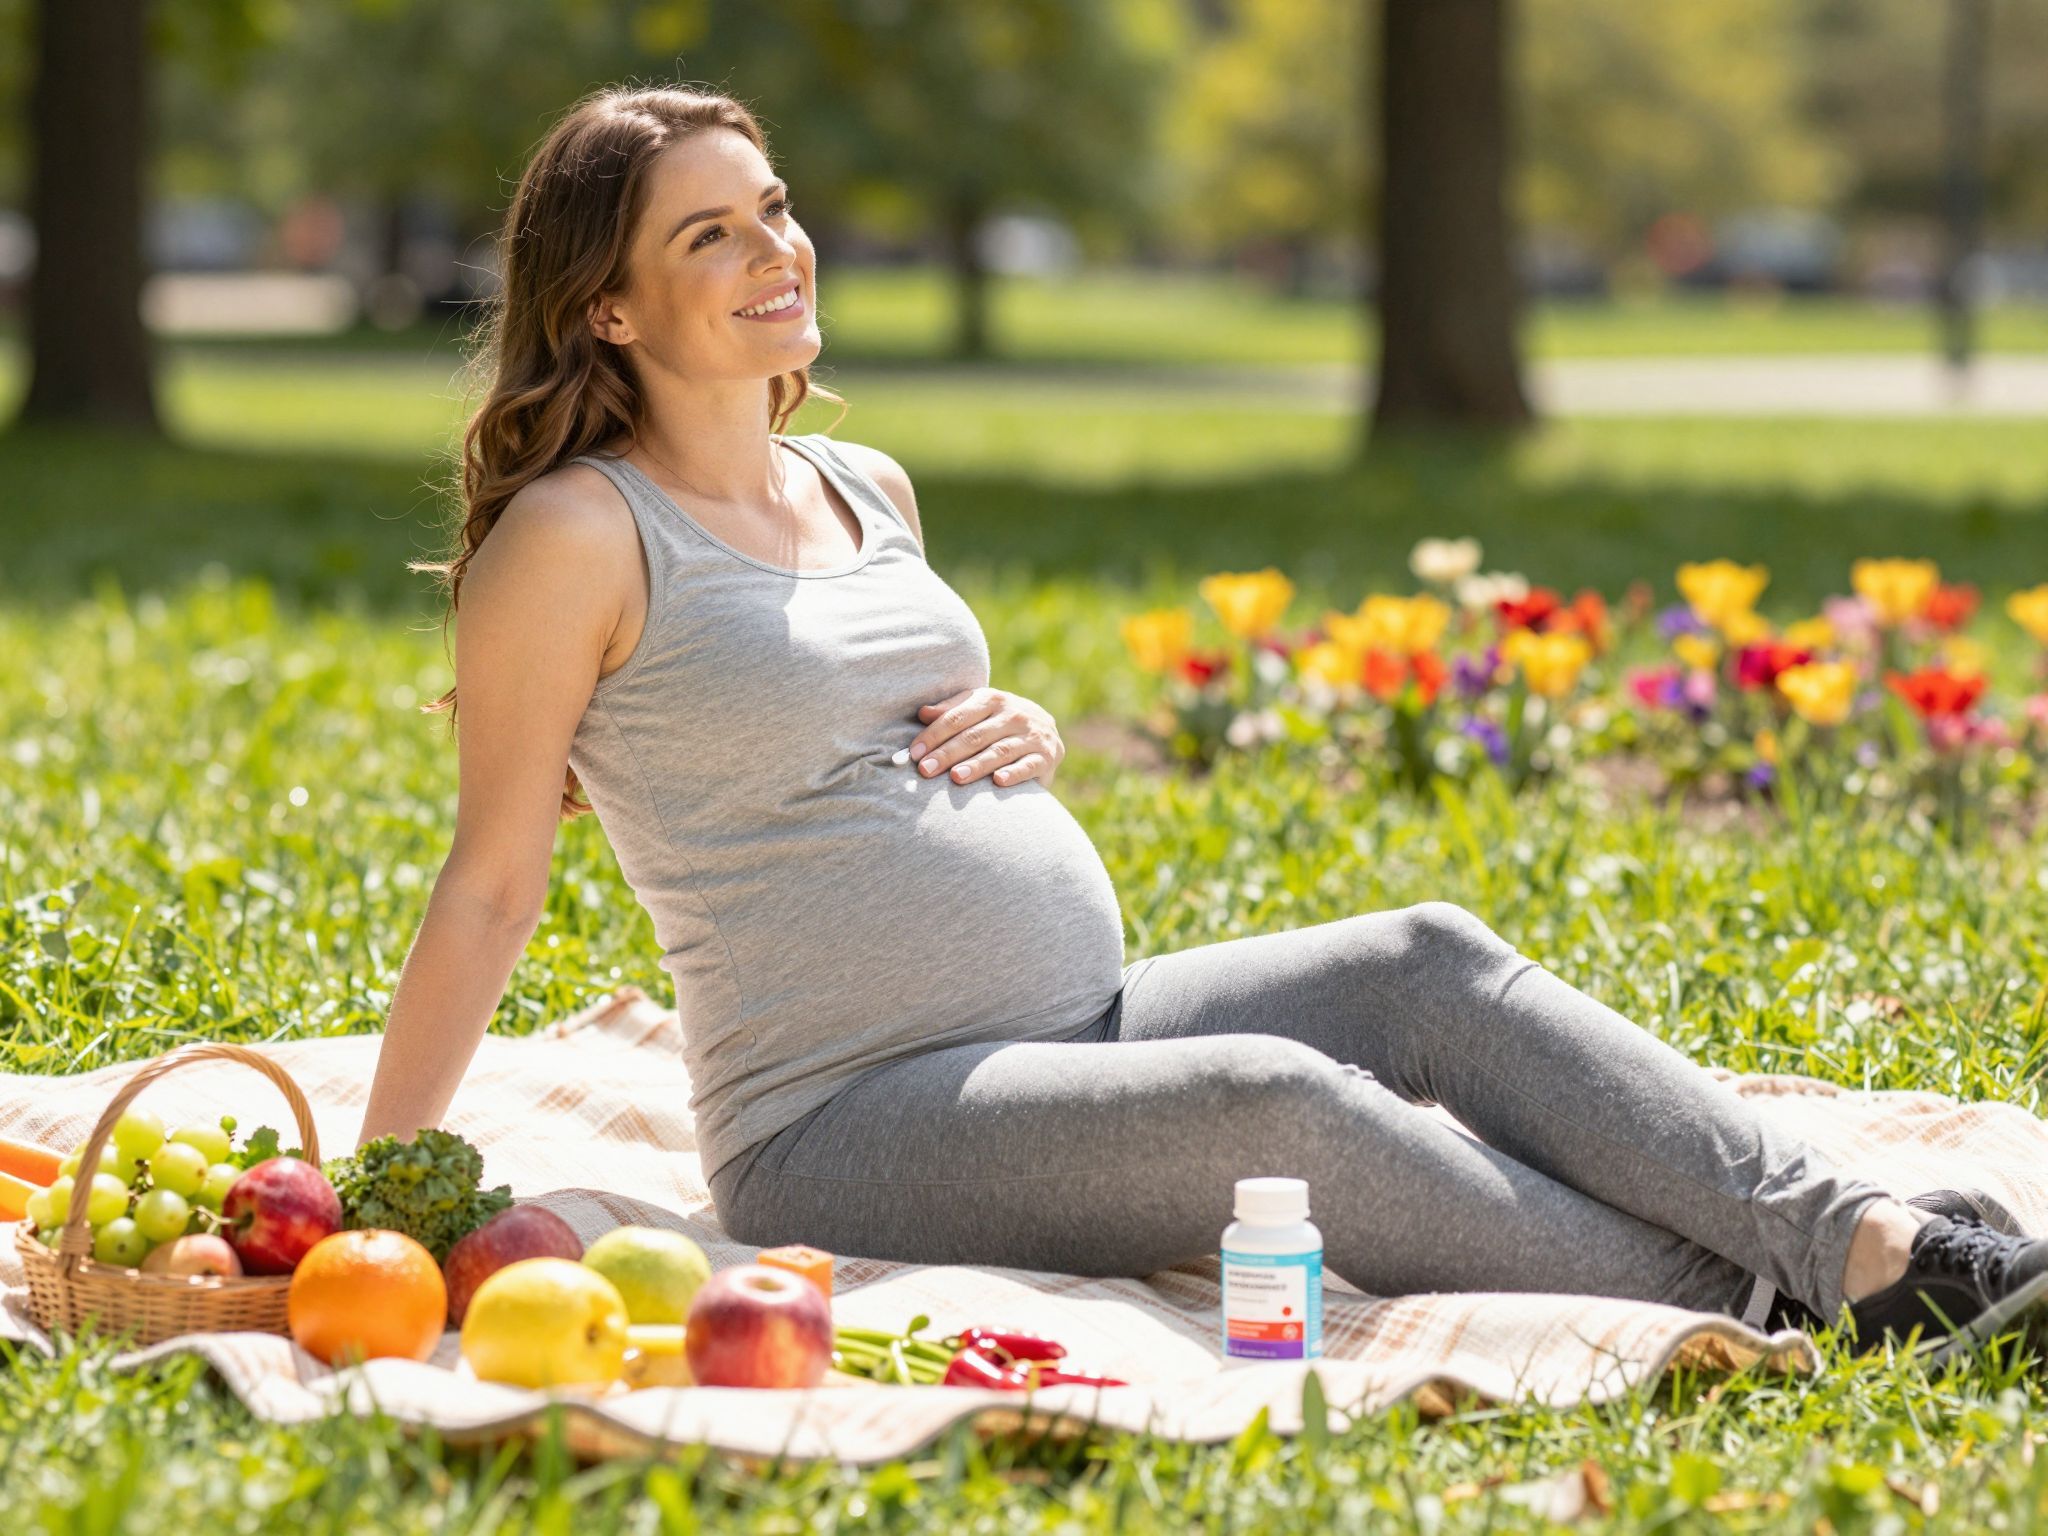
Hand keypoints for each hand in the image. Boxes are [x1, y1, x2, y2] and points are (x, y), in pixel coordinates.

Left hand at [907, 687, 1064, 788]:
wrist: (1044, 730)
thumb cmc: (998, 721)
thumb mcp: (976, 709)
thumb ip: (951, 710)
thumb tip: (923, 713)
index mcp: (992, 699)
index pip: (958, 717)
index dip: (935, 734)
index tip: (914, 753)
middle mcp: (1014, 714)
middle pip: (975, 735)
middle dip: (948, 753)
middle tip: (926, 770)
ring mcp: (1033, 735)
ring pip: (1000, 751)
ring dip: (977, 765)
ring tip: (955, 778)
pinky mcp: (1047, 756)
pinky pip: (1029, 765)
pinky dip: (1014, 773)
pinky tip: (998, 782)